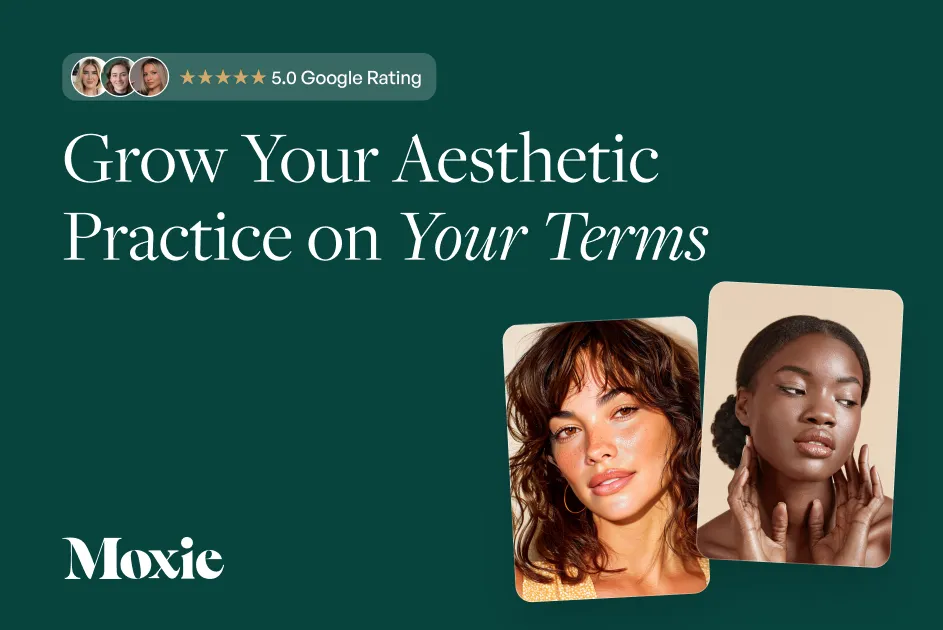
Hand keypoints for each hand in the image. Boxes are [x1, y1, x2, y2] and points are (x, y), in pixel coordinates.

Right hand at [728, 436, 787, 561]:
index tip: (757, 450)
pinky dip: (740, 484)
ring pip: (738, 486)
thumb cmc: (769, 565)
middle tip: (750, 441)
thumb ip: (779, 523)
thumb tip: (780, 505)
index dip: (754, 468)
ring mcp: (740, 518)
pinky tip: (745, 471)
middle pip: (743, 482)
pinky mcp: (740, 524)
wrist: (763, 578)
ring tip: (748, 450)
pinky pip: (737, 499)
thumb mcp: (778, 540)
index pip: (752, 486)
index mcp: (753, 516)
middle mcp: (744, 514)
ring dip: (742, 467)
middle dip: (746, 461)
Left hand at [809, 444, 884, 565]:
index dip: (839, 472)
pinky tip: (872, 469)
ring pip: (865, 486)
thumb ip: (814, 520)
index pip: (841, 488)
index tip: (835, 458)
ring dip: (864, 467)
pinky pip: (873, 499)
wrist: (834, 575)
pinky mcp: (865, 519)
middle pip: (854, 483)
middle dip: (852, 465)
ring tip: (863, 450)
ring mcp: (860, 515)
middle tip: (850, 446)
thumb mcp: (816, 537)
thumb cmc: (827, 562)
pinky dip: (874, 483)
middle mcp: (852, 513)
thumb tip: (815, 502)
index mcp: (841, 515)